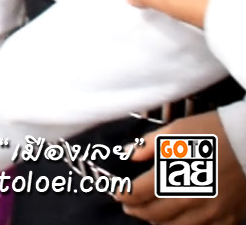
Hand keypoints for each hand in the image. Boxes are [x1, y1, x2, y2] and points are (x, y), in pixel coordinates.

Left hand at [120, 110, 245, 222]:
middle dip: (137, 210)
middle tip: (129, 206)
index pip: (138, 193)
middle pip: (154, 215)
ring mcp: (212, 213)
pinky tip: (180, 219)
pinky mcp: (229, 218)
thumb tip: (126, 154)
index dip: (123, 194)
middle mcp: (191, 200)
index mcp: (174, 176)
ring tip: (151, 214)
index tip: (117, 192)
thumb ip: (147, 145)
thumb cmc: (212, 133)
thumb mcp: (174, 131)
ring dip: (158, 222)